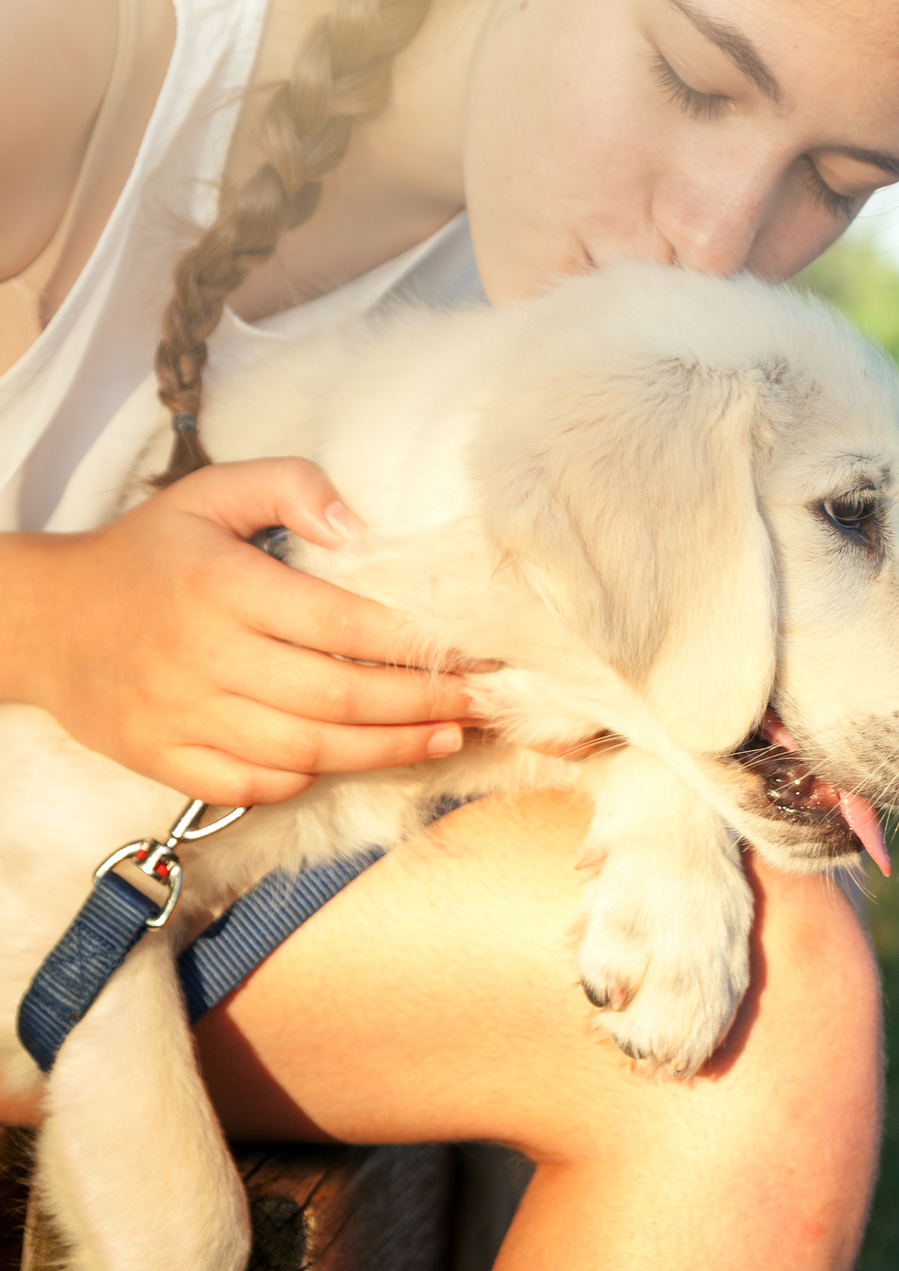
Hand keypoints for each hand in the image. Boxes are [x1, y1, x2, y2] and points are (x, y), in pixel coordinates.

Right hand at [9, 458, 488, 804]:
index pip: (341, 624)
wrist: (45, 621)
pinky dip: (307, 777)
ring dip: (385, 751)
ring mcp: (182, 717)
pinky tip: (353, 758)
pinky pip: (253, 784)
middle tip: (482, 705)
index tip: (474, 652)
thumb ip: (290, 486)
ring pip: (305, 750)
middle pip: (336, 697)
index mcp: (223, 586)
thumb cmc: (149, 552)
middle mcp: (204, 657)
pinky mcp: (164, 760)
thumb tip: (359, 526)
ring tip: (445, 738)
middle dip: (420, 706)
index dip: (415, 646)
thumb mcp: (210, 492)